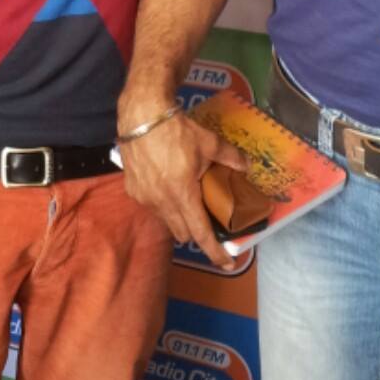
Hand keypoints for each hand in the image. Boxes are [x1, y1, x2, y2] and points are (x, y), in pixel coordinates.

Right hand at [120, 112, 246, 268]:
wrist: (142, 117)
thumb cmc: (177, 131)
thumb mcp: (209, 143)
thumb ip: (230, 158)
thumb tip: (246, 166)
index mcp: (183, 195)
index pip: (200, 234)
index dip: (215, 251)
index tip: (227, 262)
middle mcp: (162, 203)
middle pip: (183, 233)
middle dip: (196, 231)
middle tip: (206, 217)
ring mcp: (145, 198)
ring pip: (166, 220)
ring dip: (178, 216)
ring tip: (185, 195)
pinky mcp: (133, 190)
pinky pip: (152, 206)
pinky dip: (163, 202)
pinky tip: (166, 183)